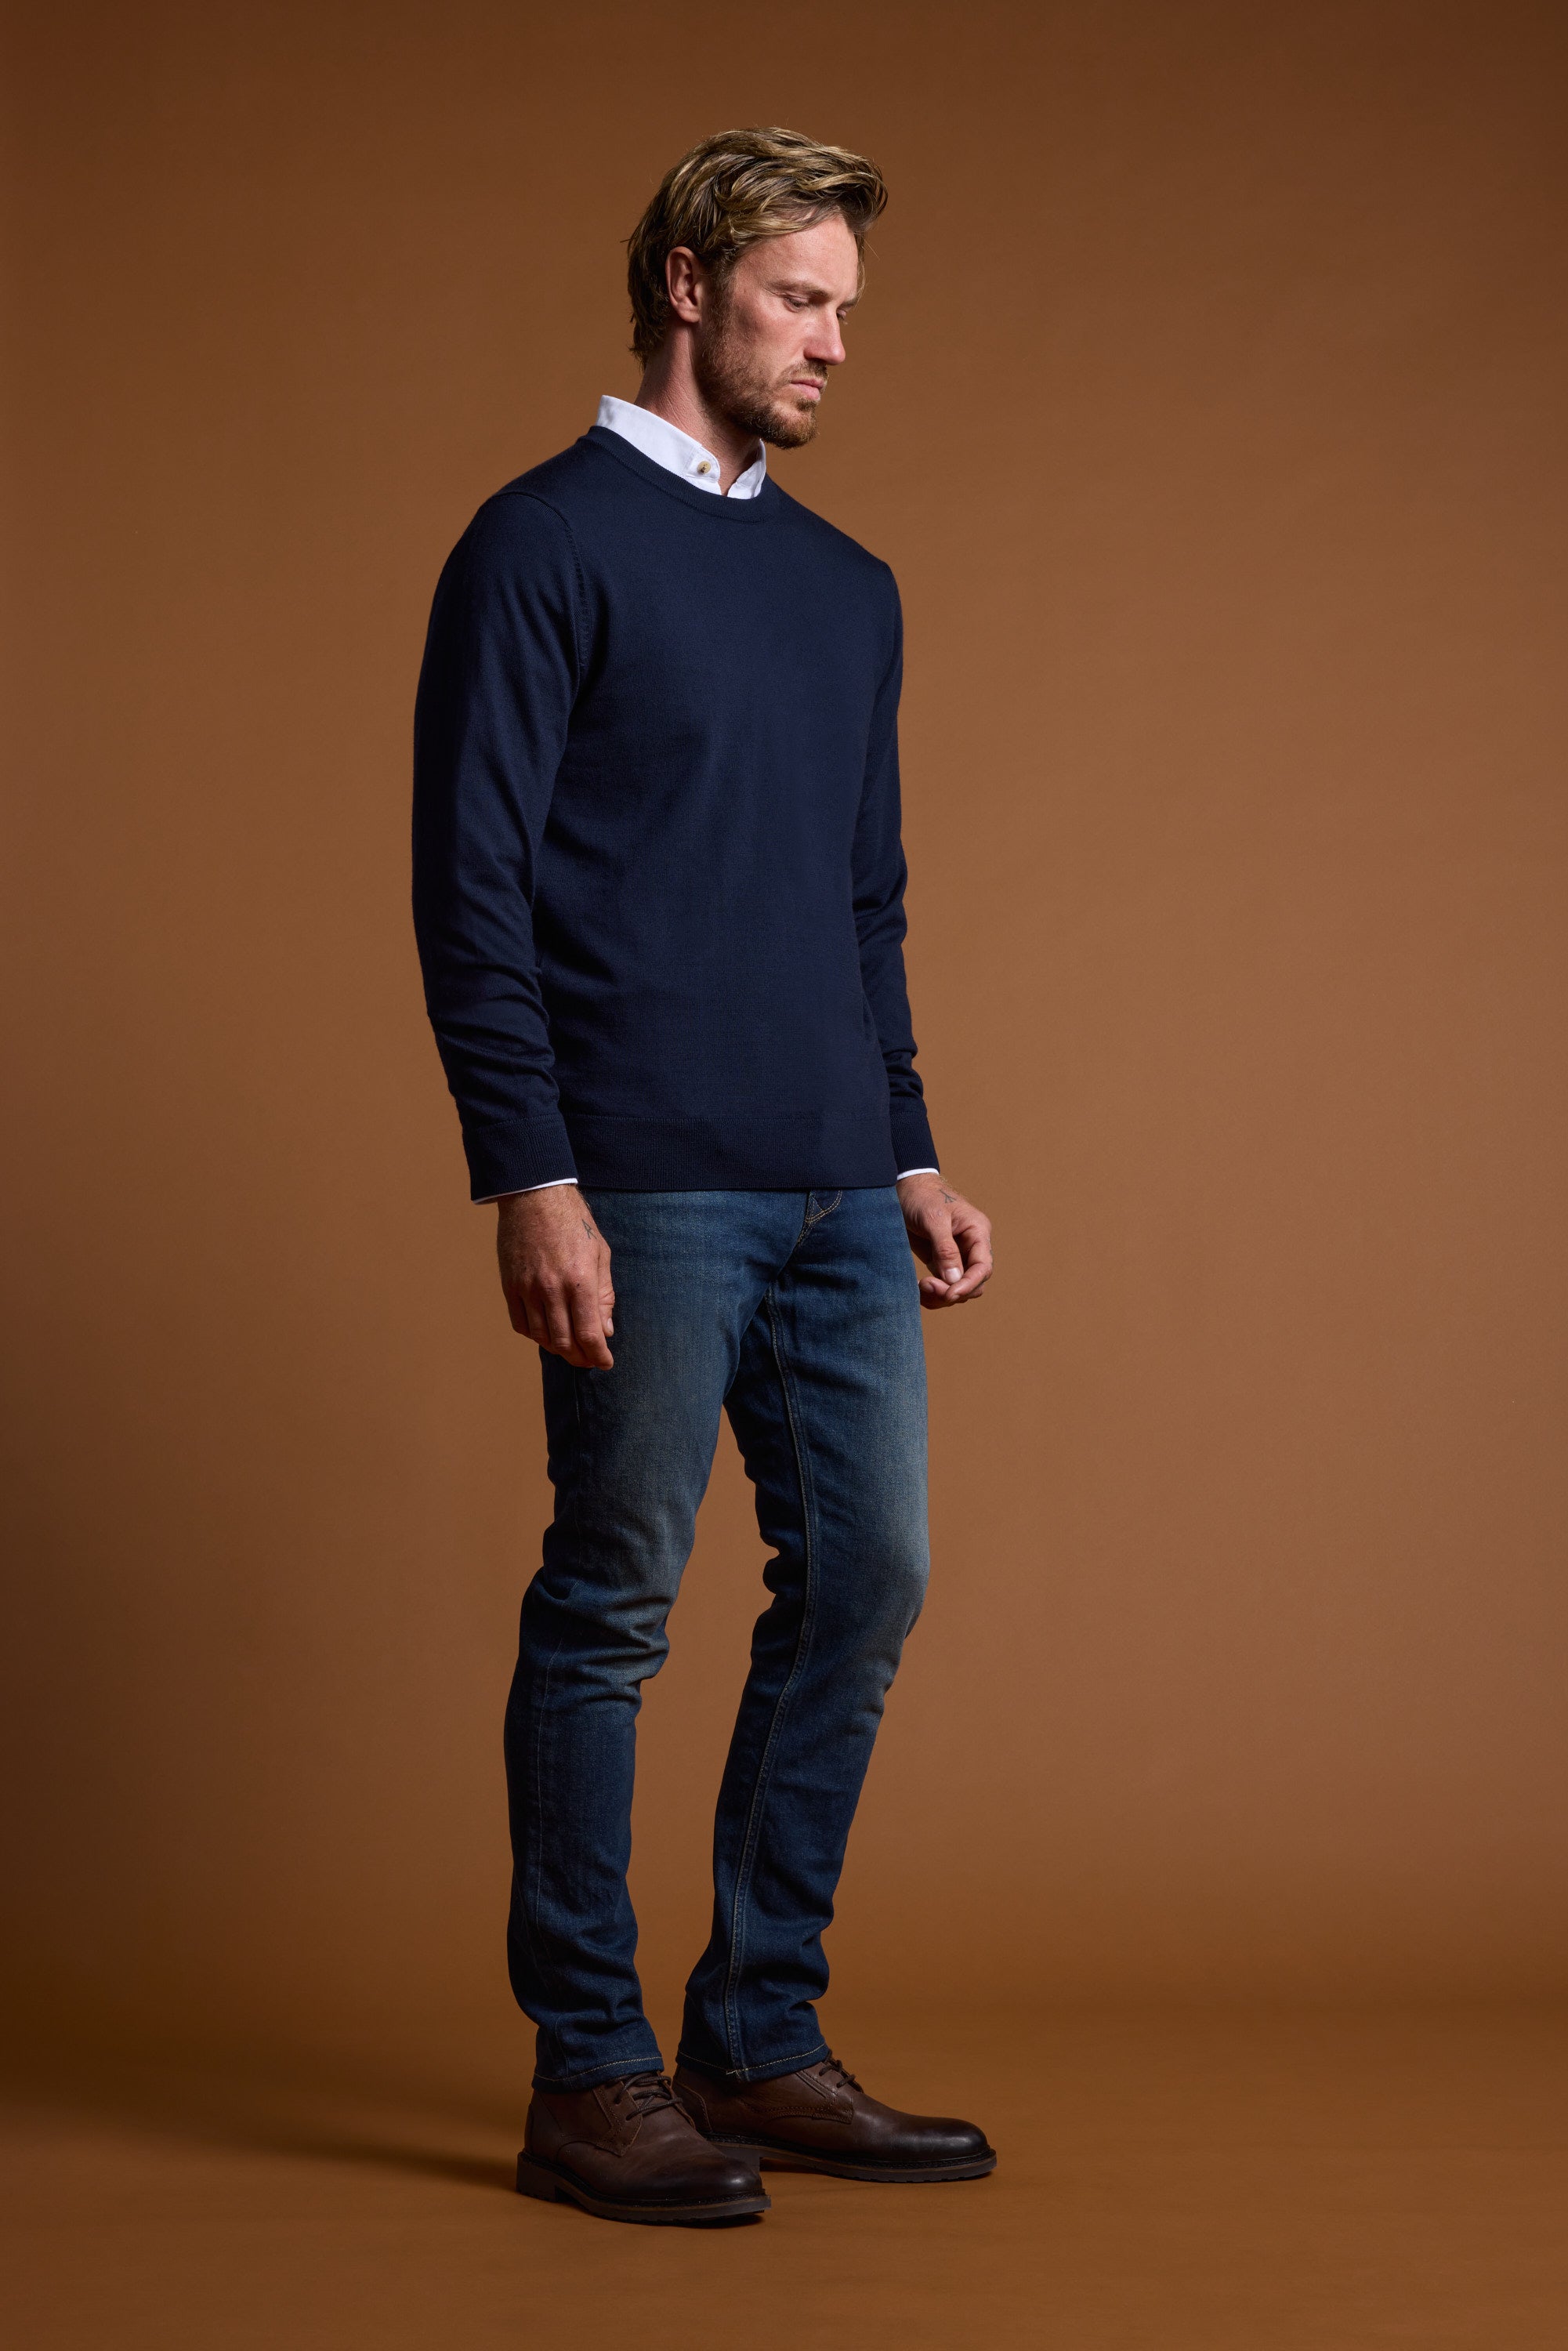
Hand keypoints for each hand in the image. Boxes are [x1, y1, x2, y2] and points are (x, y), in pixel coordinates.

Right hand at [496, 1186, 614, 1368]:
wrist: (535, 1196)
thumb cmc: (574, 1222)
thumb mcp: (601, 1254)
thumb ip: (604, 1294)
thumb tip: (606, 1330)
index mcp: (580, 1280)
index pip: (589, 1334)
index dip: (598, 1355)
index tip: (605, 1362)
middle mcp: (552, 1288)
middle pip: (564, 1342)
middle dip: (580, 1357)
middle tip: (589, 1359)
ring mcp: (527, 1288)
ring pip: (541, 1337)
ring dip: (558, 1349)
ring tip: (570, 1349)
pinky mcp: (510, 1285)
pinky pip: (520, 1323)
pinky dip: (534, 1335)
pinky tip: (546, 1334)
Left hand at [896, 1173, 993, 1308]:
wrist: (904, 1187)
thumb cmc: (922, 1196)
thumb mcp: (933, 1219)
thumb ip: (945, 1249)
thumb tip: (954, 1280)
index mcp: (977, 1232)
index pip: (983, 1267)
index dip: (969, 1284)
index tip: (950, 1294)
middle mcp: (971, 1246)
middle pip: (973, 1283)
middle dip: (952, 1291)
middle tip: (925, 1286)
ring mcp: (956, 1256)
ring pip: (958, 1288)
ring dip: (941, 1296)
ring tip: (920, 1287)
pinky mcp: (941, 1261)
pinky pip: (943, 1285)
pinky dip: (932, 1293)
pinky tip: (917, 1289)